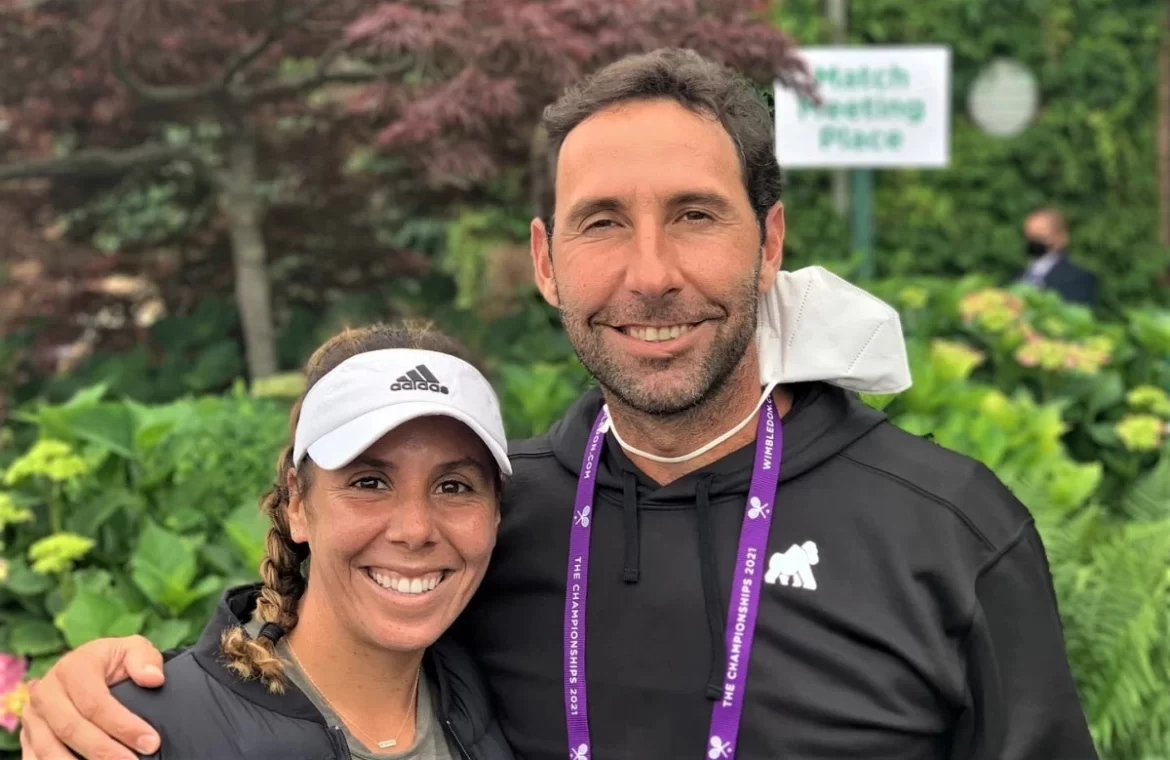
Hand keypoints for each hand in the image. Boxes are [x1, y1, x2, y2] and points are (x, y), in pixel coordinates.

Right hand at [19, 635, 165, 759]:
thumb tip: (153, 679)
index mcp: (73, 667)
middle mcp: (45, 691)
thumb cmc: (112, 662)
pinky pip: (34, 759)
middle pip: (70, 728)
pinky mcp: (27, 736)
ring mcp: (33, 716)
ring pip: (48, 749)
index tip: (150, 742)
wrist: (85, 667)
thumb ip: (144, 660)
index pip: (95, 702)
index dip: (123, 725)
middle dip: (103, 750)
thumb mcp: (132, 649)